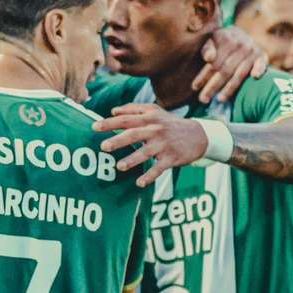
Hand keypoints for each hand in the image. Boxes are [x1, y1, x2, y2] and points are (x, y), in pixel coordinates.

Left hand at [93, 103, 207, 187]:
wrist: (198, 135)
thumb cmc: (170, 123)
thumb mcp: (155, 111)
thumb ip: (133, 109)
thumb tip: (113, 111)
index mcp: (148, 119)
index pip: (126, 120)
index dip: (110, 123)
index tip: (94, 127)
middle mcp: (155, 130)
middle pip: (135, 134)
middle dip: (119, 140)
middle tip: (104, 146)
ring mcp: (164, 145)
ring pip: (146, 152)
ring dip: (132, 159)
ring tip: (119, 166)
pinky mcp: (171, 158)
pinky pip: (159, 168)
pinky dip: (149, 176)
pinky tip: (139, 183)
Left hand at [191, 26, 266, 102]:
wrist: (237, 34)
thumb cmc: (218, 42)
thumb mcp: (209, 40)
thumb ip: (207, 48)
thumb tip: (209, 58)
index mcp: (225, 38)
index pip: (214, 62)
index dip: (204, 76)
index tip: (195, 87)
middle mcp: (241, 44)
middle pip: (225, 70)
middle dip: (213, 86)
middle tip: (203, 99)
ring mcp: (252, 50)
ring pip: (240, 73)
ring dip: (230, 87)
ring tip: (220, 99)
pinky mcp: (262, 55)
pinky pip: (262, 64)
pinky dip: (259, 69)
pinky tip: (254, 77)